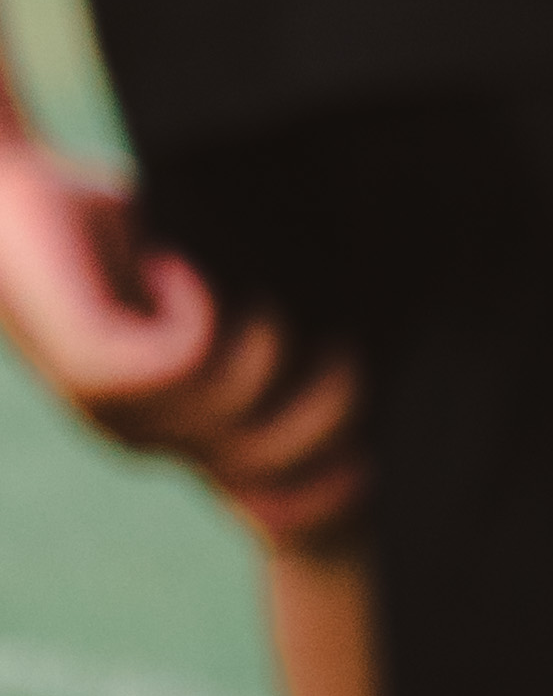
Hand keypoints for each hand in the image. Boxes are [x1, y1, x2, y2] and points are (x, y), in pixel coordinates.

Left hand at [0, 128, 365, 552]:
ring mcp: (112, 408)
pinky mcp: (94, 369)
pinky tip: (170, 260)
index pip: (269, 496)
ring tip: (224, 271)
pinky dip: (203, 299)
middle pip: (274, 458)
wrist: (0, 198)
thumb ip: (259, 327)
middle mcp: (140, 431)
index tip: (373, 459)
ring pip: (241, 399)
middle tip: (331, 331)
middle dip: (330, 402)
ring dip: (262, 328)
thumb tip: (363, 341)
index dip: (328, 486)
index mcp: (172, 423)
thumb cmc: (106, 225)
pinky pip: (193, 353)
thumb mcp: (207, 289)